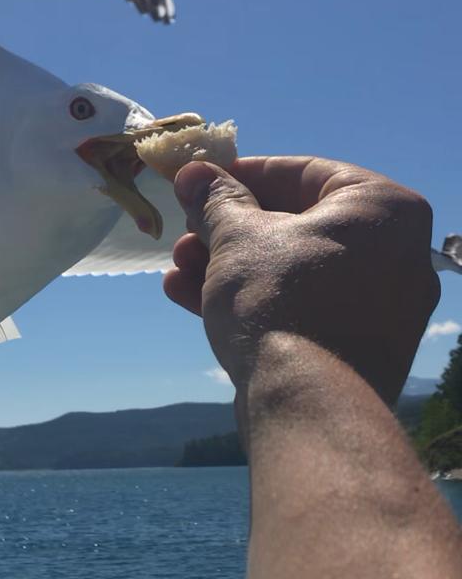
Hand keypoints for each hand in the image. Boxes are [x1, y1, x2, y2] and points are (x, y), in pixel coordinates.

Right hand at [164, 156, 439, 404]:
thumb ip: (216, 200)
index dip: (242, 175)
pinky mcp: (361, 348)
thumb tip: (193, 174)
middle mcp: (399, 254)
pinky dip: (256, 300)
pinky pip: (304, 307)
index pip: (304, 173)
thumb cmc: (280, 301)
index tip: (199, 183)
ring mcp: (384, 306)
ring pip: (295, 270)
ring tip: (179, 270)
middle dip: (229, 231)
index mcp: (384, 209)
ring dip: (230, 267)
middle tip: (185, 233)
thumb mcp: (237, 238)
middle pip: (297, 225)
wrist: (308, 406)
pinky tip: (192, 299)